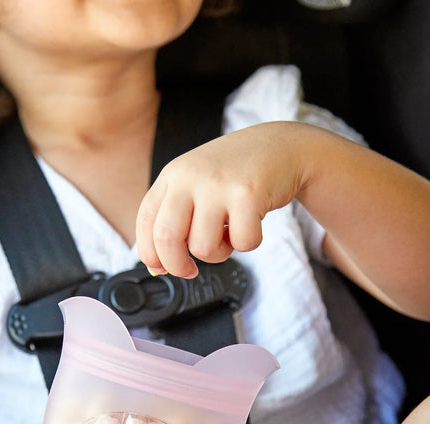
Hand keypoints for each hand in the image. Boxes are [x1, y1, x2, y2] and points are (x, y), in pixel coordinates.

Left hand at [136, 122, 305, 277]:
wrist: (283, 146)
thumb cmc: (236, 175)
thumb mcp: (195, 185)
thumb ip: (174, 220)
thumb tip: (156, 267)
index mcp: (172, 175)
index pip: (146, 221)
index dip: (150, 253)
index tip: (161, 268)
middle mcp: (190, 177)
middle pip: (166, 238)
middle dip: (176, 266)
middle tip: (190, 271)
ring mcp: (218, 184)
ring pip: (203, 247)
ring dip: (219, 254)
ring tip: (229, 233)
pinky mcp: (248, 194)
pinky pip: (241, 243)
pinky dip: (249, 243)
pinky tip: (251, 223)